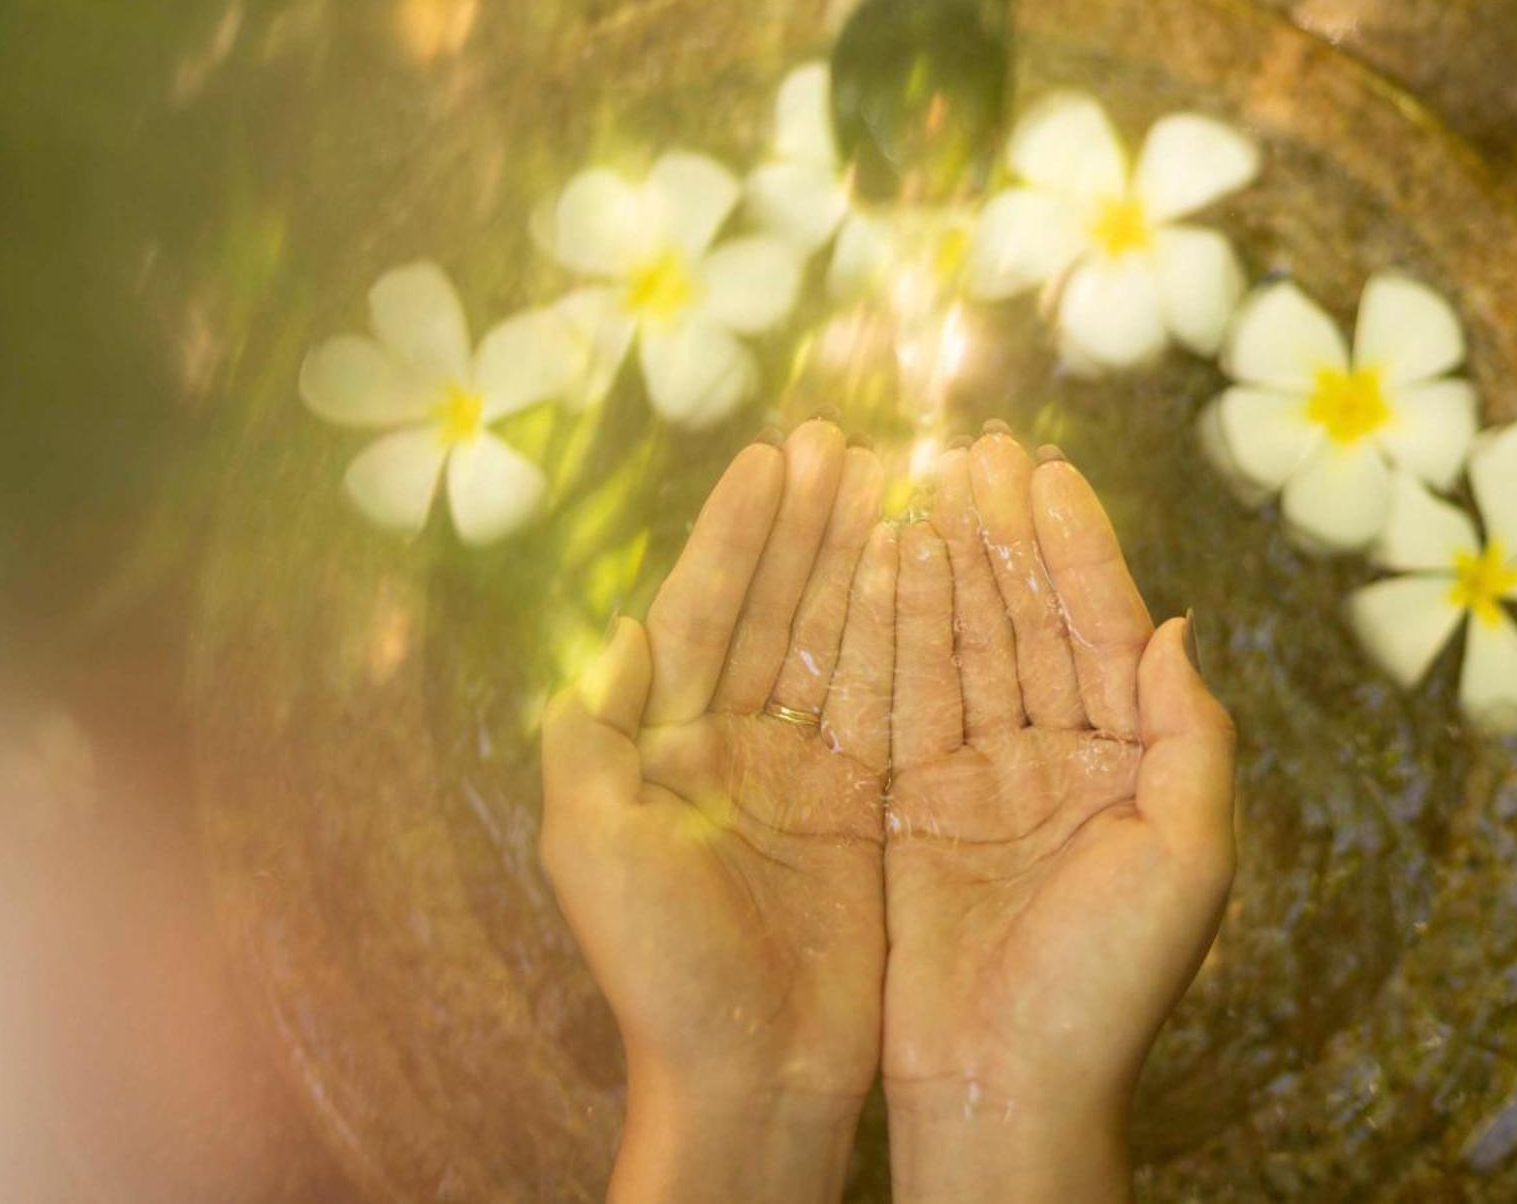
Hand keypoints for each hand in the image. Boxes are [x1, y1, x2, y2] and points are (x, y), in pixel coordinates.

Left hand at [540, 420, 893, 1203]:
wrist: (750, 1075)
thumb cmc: (660, 967)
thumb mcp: (593, 846)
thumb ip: (595, 732)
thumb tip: (621, 631)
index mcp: (663, 743)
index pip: (701, 610)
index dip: (735, 532)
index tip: (771, 454)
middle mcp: (733, 743)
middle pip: (773, 607)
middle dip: (803, 525)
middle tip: (841, 441)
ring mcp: (802, 772)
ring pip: (833, 639)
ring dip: (856, 560)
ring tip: (888, 481)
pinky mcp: (863, 807)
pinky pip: (884, 700)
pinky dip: (902, 635)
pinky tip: (923, 571)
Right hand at [881, 430, 1237, 1202]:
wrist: (1005, 1087)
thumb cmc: (1108, 986)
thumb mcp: (1187, 860)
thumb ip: (1190, 737)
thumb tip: (1179, 625)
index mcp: (1128, 764)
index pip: (1100, 627)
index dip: (1074, 545)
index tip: (1043, 468)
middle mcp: (1054, 758)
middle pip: (1025, 619)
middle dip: (1004, 532)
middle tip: (975, 447)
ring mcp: (977, 779)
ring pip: (960, 645)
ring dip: (946, 562)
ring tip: (925, 481)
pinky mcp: (908, 806)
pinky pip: (900, 699)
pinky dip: (893, 630)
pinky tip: (881, 563)